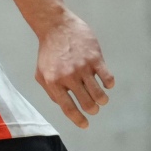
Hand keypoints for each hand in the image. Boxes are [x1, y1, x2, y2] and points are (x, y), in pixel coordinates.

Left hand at [34, 12, 112, 128]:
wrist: (56, 26)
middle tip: (93, 108)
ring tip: (100, 98)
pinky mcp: (95, 58)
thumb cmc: (48, 52)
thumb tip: (64, 105)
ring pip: (99, 93)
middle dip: (92, 109)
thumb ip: (51, 91)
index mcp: (53, 82)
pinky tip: (106, 83)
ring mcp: (83, 67)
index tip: (86, 125)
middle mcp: (68, 77)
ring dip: (102, 100)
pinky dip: (109, 84)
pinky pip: (108, 78)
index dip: (79, 119)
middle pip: (87, 103)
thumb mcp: (41, 73)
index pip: (68, 108)